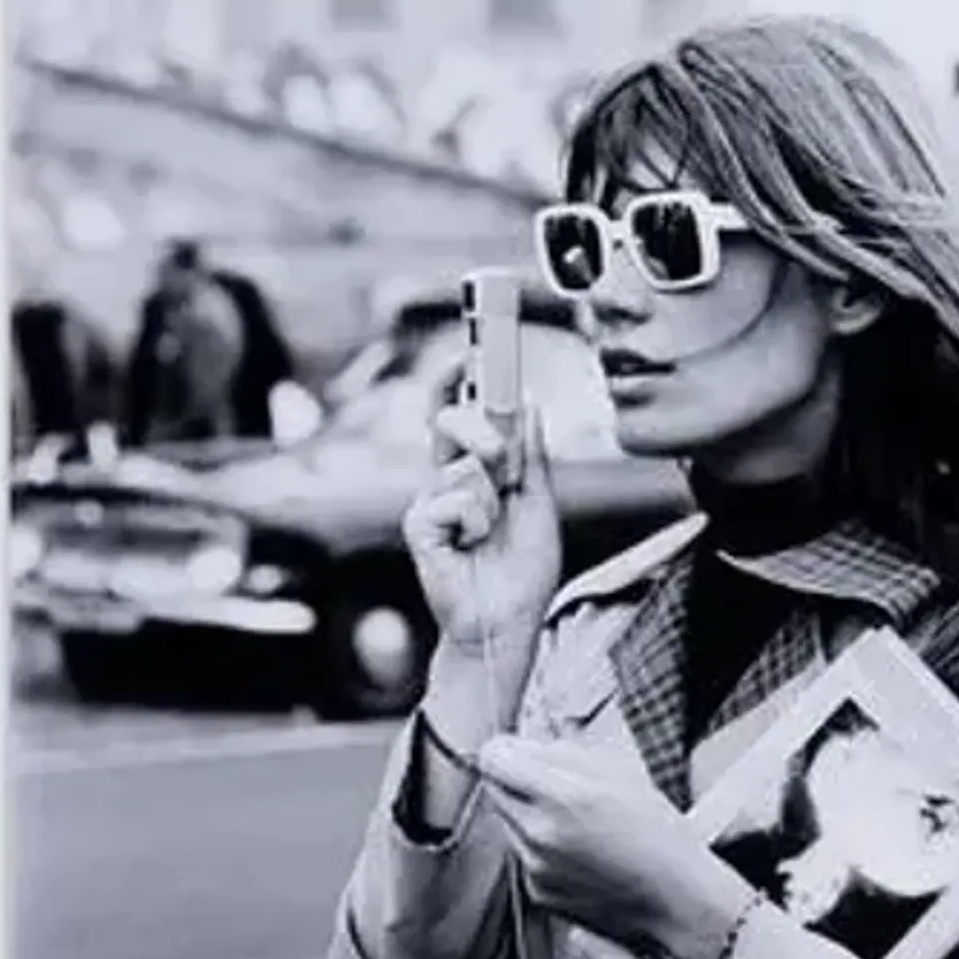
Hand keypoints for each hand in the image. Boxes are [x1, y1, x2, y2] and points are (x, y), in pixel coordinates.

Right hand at [402, 353, 561, 666]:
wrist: (506, 621)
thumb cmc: (521, 572)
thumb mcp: (539, 505)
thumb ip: (532, 458)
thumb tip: (530, 405)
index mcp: (477, 470)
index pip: (470, 412)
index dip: (471, 375)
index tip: (481, 338)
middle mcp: (448, 478)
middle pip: (453, 418)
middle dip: (484, 430)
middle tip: (506, 470)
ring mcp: (429, 499)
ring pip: (467, 466)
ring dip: (494, 503)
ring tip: (489, 535)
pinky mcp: (418, 524)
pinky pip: (456, 499)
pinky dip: (475, 524)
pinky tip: (469, 548)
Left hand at [476, 735, 754, 958]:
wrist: (676, 899)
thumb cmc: (660, 836)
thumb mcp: (621, 773)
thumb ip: (564, 753)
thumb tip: (526, 746)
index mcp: (562, 797)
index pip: (494, 759)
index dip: (507, 750)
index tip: (520, 752)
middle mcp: (540, 834)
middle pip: (495, 790)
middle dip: (518, 781)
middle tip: (557, 787)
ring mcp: (535, 867)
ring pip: (508, 824)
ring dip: (529, 816)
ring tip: (578, 824)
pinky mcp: (537, 892)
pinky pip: (523, 857)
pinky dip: (541, 850)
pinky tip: (580, 853)